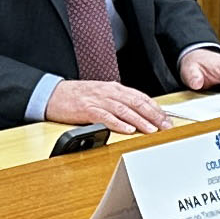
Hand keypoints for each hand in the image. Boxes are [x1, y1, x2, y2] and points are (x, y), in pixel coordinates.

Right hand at [44, 79, 175, 132]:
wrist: (53, 94)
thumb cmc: (76, 96)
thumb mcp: (101, 95)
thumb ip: (117, 102)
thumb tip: (136, 113)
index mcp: (113, 88)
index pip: (140, 97)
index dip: (155, 108)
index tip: (166, 119)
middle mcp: (108, 92)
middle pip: (136, 103)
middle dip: (153, 115)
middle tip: (165, 126)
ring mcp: (98, 100)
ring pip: (124, 110)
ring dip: (140, 121)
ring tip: (151, 130)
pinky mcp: (87, 109)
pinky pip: (106, 116)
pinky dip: (118, 124)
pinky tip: (128, 130)